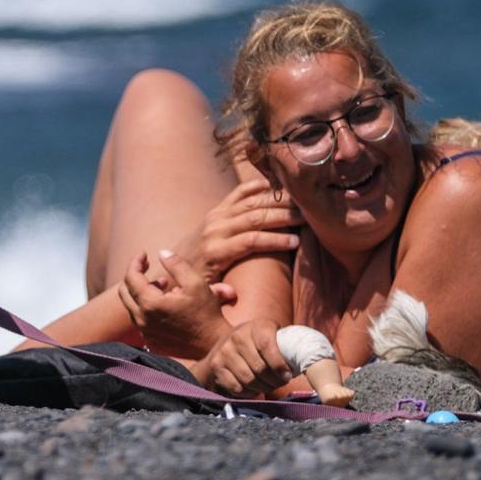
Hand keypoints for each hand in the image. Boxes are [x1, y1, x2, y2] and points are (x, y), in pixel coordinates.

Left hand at [117, 248, 231, 356]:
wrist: (214, 344)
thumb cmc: (206, 312)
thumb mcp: (195, 282)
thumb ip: (176, 264)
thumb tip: (161, 252)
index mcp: (150, 304)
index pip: (131, 277)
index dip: (136, 262)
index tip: (144, 254)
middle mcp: (142, 320)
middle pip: (124, 292)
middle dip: (135, 276)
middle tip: (150, 268)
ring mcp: (146, 334)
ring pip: (132, 307)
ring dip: (143, 293)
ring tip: (164, 286)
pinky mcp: (151, 342)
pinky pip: (140, 321)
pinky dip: (147, 308)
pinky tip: (165, 304)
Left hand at [172, 178, 302, 284]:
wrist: (173, 264)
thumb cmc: (195, 281)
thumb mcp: (203, 291)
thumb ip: (216, 293)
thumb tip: (232, 294)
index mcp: (215, 250)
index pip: (250, 241)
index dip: (275, 240)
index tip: (297, 242)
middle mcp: (216, 229)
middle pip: (254, 218)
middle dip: (282, 216)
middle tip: (307, 217)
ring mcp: (216, 216)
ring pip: (250, 203)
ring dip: (275, 201)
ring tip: (299, 203)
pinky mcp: (216, 210)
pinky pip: (238, 193)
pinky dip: (256, 187)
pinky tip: (275, 185)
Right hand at [195, 318, 292, 398]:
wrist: (225, 344)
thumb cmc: (259, 344)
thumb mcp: (272, 336)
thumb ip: (286, 346)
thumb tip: (308, 362)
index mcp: (257, 326)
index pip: (267, 346)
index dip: (279, 365)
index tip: (287, 376)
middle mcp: (238, 336)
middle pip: (260, 368)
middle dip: (273, 381)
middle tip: (279, 383)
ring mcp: (224, 351)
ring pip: (249, 380)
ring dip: (262, 388)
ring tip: (267, 386)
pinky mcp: (216, 366)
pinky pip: (237, 387)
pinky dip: (248, 393)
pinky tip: (252, 388)